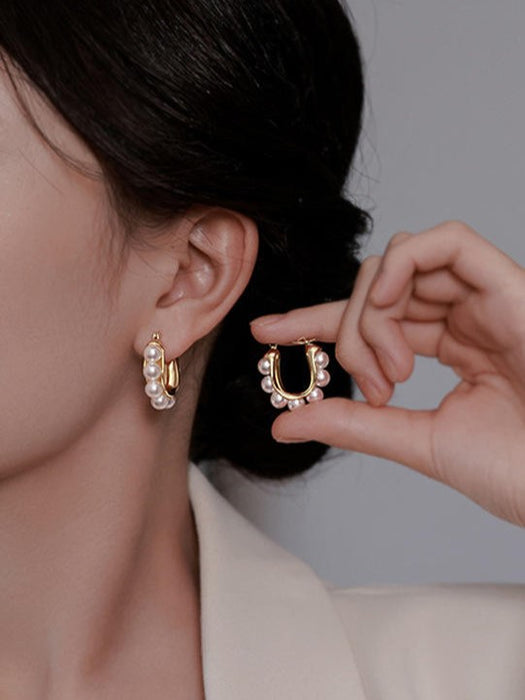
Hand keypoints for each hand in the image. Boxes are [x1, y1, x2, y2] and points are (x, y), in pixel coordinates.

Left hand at [250, 220, 524, 527]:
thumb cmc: (516, 469)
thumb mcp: (418, 441)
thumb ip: (355, 424)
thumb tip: (287, 421)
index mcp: (451, 348)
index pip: (371, 320)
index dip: (314, 320)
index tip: (267, 332)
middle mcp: (464, 317)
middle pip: (377, 290)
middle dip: (350, 330)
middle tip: (374, 383)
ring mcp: (486, 298)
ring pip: (400, 264)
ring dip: (374, 310)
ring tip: (391, 364)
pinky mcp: (508, 284)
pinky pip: (446, 242)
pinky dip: (403, 262)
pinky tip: (387, 301)